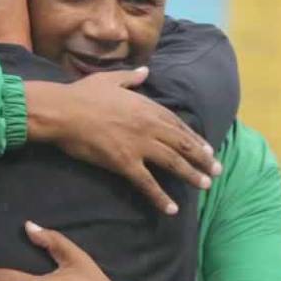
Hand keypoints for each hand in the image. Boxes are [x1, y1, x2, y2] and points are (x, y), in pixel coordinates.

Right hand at [24, 69, 221, 215]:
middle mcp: (149, 126)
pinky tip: (172, 209)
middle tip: (216, 171)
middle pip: (182, 145)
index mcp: (147, 107)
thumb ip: (131, 78)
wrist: (64, 111)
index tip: (207, 149)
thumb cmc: (82, 94)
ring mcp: (139, 145)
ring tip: (204, 186)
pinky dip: (161, 197)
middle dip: (202, 159)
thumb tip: (145, 71)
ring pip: (172, 163)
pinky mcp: (124, 163)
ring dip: (191, 175)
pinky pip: (147, 183)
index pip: (178, 125)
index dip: (195, 139)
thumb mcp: (110, 79)